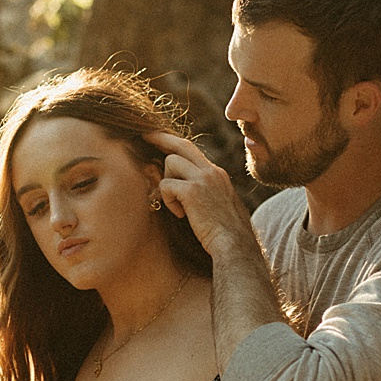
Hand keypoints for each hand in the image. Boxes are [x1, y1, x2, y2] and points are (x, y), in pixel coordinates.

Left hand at [144, 132, 258, 258]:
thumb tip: (184, 190)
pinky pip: (166, 185)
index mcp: (217, 174)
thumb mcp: (219, 205)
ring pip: (170, 162)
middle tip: (144, 136)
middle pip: (181, 144)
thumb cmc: (227, 233)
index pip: (192, 151)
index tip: (159, 139)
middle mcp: (211, 171)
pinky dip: (167, 200)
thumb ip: (204, 193)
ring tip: (177, 205)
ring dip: (167, 183)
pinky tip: (180, 214)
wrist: (235, 244)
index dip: (173, 144)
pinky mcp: (193, 191)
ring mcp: (203, 178)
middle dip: (160, 138)